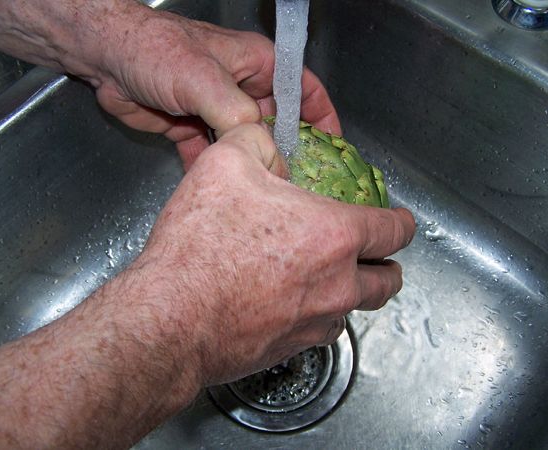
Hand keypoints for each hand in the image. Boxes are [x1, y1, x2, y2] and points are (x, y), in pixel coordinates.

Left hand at [94, 5, 340, 169]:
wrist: (106, 57)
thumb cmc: (159, 53)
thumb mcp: (205, 80)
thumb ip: (237, 115)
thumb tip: (262, 150)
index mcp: (258, 66)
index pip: (304, 92)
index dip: (323, 120)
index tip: (335, 152)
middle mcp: (242, 90)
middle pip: (277, 126)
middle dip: (289, 154)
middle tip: (300, 188)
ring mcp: (217, 111)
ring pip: (246, 145)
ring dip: (255, 167)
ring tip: (270, 198)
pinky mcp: (193, 129)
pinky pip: (214, 156)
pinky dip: (219, 172)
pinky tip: (227, 193)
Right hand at [118, 123, 414, 385]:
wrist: (170, 317)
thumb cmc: (200, 243)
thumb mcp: (226, 162)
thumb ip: (260, 141)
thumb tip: (272, 145)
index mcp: (335, 234)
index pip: (395, 231)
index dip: (402, 221)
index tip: (397, 221)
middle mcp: (338, 284)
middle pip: (389, 281)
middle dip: (387, 265)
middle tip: (374, 255)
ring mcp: (316, 322)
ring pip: (354, 309)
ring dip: (350, 292)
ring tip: (326, 278)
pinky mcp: (291, 349)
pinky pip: (319, 330)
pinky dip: (316, 315)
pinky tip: (289, 301)